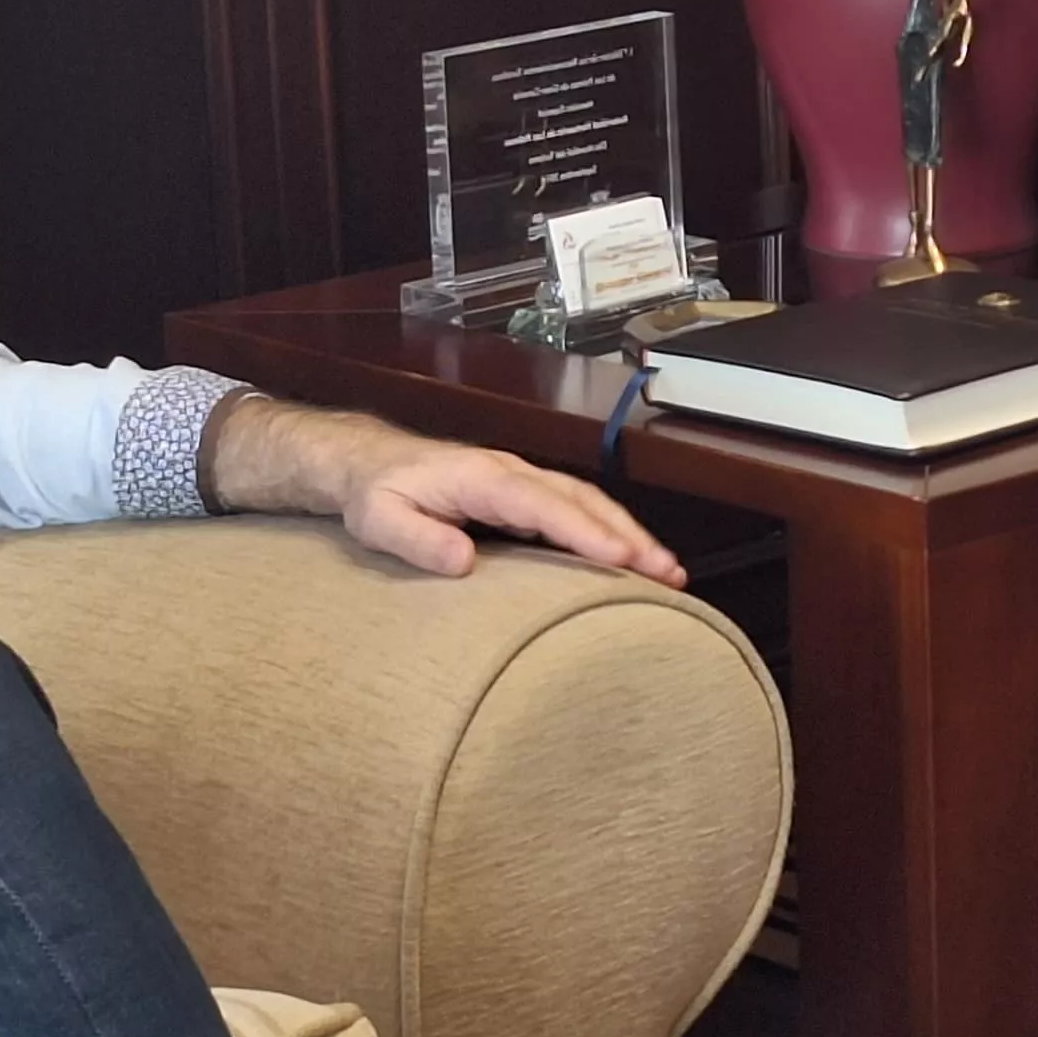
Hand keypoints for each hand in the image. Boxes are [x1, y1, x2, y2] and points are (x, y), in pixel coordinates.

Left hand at [198, 397, 685, 585]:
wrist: (368, 463)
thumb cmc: (376, 494)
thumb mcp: (378, 519)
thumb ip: (416, 538)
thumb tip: (463, 561)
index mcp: (482, 478)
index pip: (542, 504)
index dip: (584, 531)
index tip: (622, 558)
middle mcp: (512, 474)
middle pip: (581, 501)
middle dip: (628, 534)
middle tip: (668, 573)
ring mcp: (523, 483)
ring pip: (588, 504)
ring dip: (630, 535)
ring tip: (669, 574)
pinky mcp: (525, 497)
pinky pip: (577, 512)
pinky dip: (611, 533)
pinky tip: (632, 563)